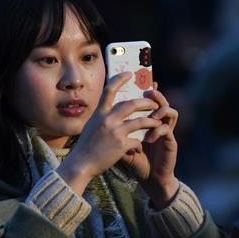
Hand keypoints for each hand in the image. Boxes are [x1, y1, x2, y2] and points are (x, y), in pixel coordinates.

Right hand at [56, 72, 160, 195]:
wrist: (81, 164)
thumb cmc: (86, 146)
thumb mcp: (91, 126)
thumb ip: (103, 118)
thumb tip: (114, 110)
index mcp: (99, 113)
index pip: (109, 90)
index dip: (120, 79)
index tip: (129, 74)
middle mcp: (107, 119)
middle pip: (132, 104)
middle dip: (146, 103)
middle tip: (154, 104)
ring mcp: (115, 132)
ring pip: (141, 121)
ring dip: (152, 121)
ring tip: (157, 122)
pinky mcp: (121, 145)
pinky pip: (138, 141)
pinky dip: (141, 144)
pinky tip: (140, 148)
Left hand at [122, 82, 179, 209]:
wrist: (151, 180)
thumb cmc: (138, 163)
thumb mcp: (123, 148)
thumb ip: (115, 135)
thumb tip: (99, 124)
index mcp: (147, 122)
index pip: (149, 102)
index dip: (147, 91)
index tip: (143, 82)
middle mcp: (158, 124)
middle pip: (161, 102)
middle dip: (155, 95)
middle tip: (149, 91)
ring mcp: (166, 131)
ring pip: (170, 111)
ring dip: (161, 110)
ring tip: (153, 114)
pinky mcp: (171, 142)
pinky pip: (167, 129)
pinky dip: (158, 130)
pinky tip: (149, 138)